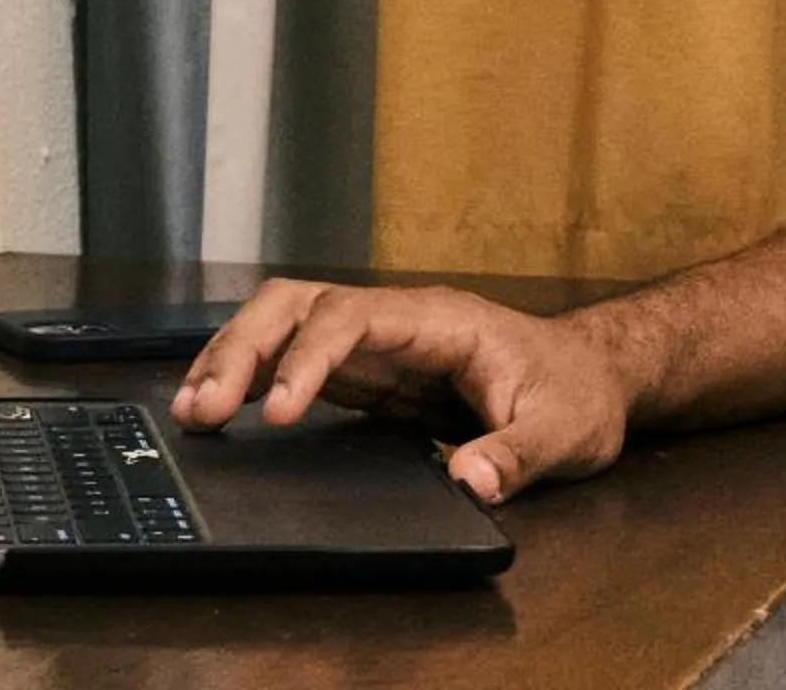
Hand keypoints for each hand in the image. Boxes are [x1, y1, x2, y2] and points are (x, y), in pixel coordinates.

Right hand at [168, 279, 632, 502]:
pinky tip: (222, 408)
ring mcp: (380, 343)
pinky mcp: (370, 373)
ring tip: (193, 408)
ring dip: (237, 356)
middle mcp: (399, 320)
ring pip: (289, 323)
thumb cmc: (579, 393)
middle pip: (303, 305)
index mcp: (441, 321)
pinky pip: (298, 359)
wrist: (591, 377)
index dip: (310, 359)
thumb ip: (519, 456)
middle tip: (204, 407)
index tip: (280, 411)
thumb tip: (468, 481)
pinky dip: (255, 378)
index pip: (355, 318)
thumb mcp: (566, 432)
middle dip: (246, 348)